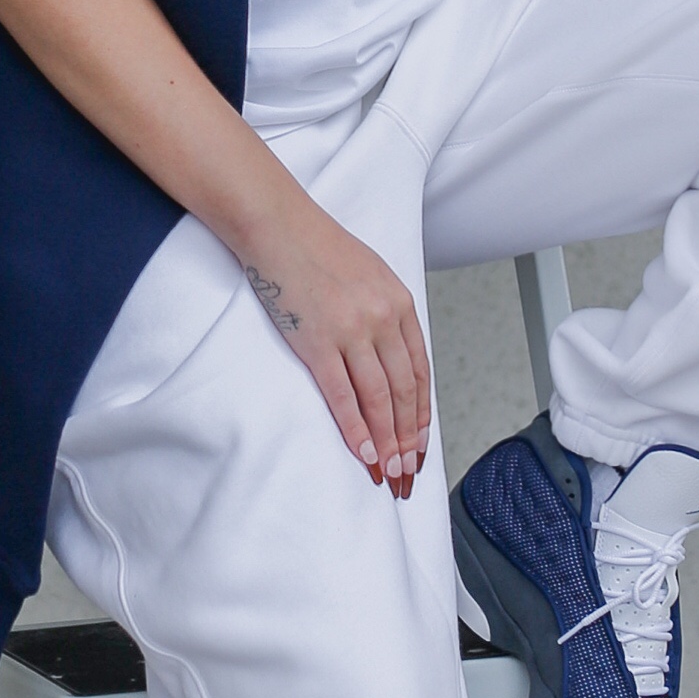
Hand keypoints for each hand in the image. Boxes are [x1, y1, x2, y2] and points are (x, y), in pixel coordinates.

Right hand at [233, 190, 433, 496]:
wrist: (277, 224)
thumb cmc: (316, 247)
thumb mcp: (369, 274)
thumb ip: (385, 313)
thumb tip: (391, 357)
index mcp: (399, 302)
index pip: (420, 372)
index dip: (422, 415)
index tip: (420, 445)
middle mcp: (383, 318)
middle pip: (405, 392)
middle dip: (409, 439)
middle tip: (409, 473)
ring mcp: (352, 330)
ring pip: (379, 399)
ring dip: (387, 443)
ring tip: (390, 474)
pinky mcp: (318, 340)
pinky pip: (343, 395)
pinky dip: (356, 429)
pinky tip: (364, 453)